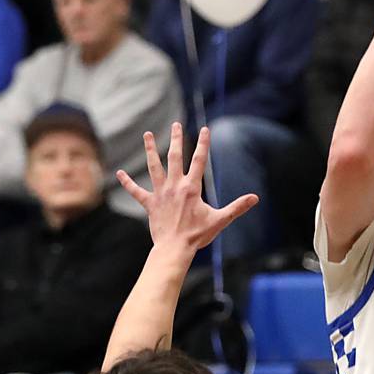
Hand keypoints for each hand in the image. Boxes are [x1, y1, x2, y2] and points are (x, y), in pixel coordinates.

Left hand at [116, 123, 257, 259]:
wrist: (174, 248)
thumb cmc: (197, 235)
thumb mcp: (220, 220)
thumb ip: (237, 207)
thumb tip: (255, 198)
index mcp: (192, 188)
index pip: (199, 160)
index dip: (203, 144)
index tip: (204, 129)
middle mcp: (175, 186)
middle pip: (175, 157)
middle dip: (176, 139)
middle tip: (175, 124)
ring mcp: (160, 194)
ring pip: (154, 167)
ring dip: (151, 150)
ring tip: (148, 135)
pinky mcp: (150, 204)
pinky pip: (136, 191)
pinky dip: (128, 183)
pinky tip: (118, 173)